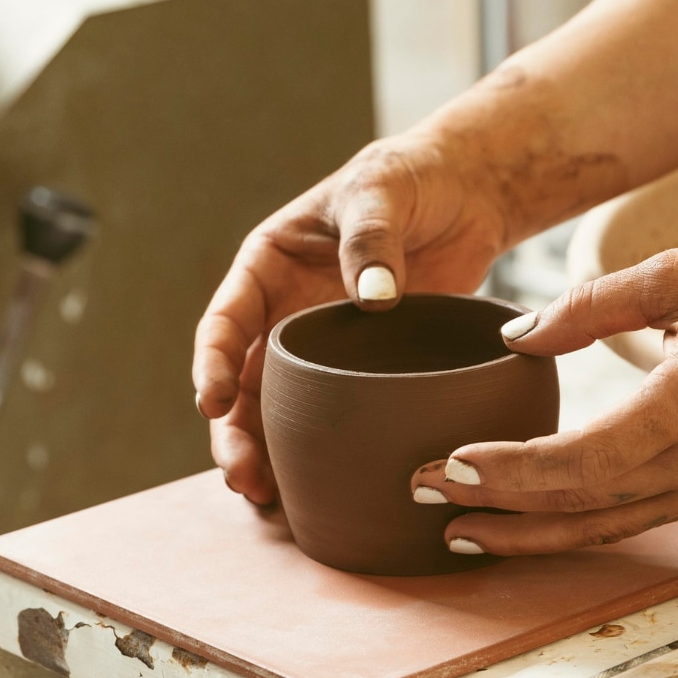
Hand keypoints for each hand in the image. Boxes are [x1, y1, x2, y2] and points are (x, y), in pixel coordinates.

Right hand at [193, 135, 505, 503]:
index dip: (213, 363)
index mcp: (269, 265)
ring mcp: (325, 343)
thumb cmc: (410, 179)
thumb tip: (371, 298)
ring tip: (266, 497)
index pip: (226, 319)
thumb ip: (372, 240)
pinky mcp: (368, 364)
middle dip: (234, 430)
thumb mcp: (382, 194)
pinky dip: (324, 445)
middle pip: (243, 379)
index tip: (212, 403)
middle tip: (242, 475)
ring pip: (280, 406)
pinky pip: (337, 409)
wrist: (466, 192)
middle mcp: (286, 310)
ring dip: (268, 450)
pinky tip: (322, 484)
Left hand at [408, 240, 677, 554]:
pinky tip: (543, 518)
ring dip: (534, 534)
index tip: (446, 463)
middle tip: (425, 498)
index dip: (507, 472)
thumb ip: (594, 304)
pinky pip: (642, 517)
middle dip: (498, 510)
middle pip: (582, 509)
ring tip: (465, 529)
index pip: (579, 462)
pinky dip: (583, 525)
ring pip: (610, 528)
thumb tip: (519, 335)